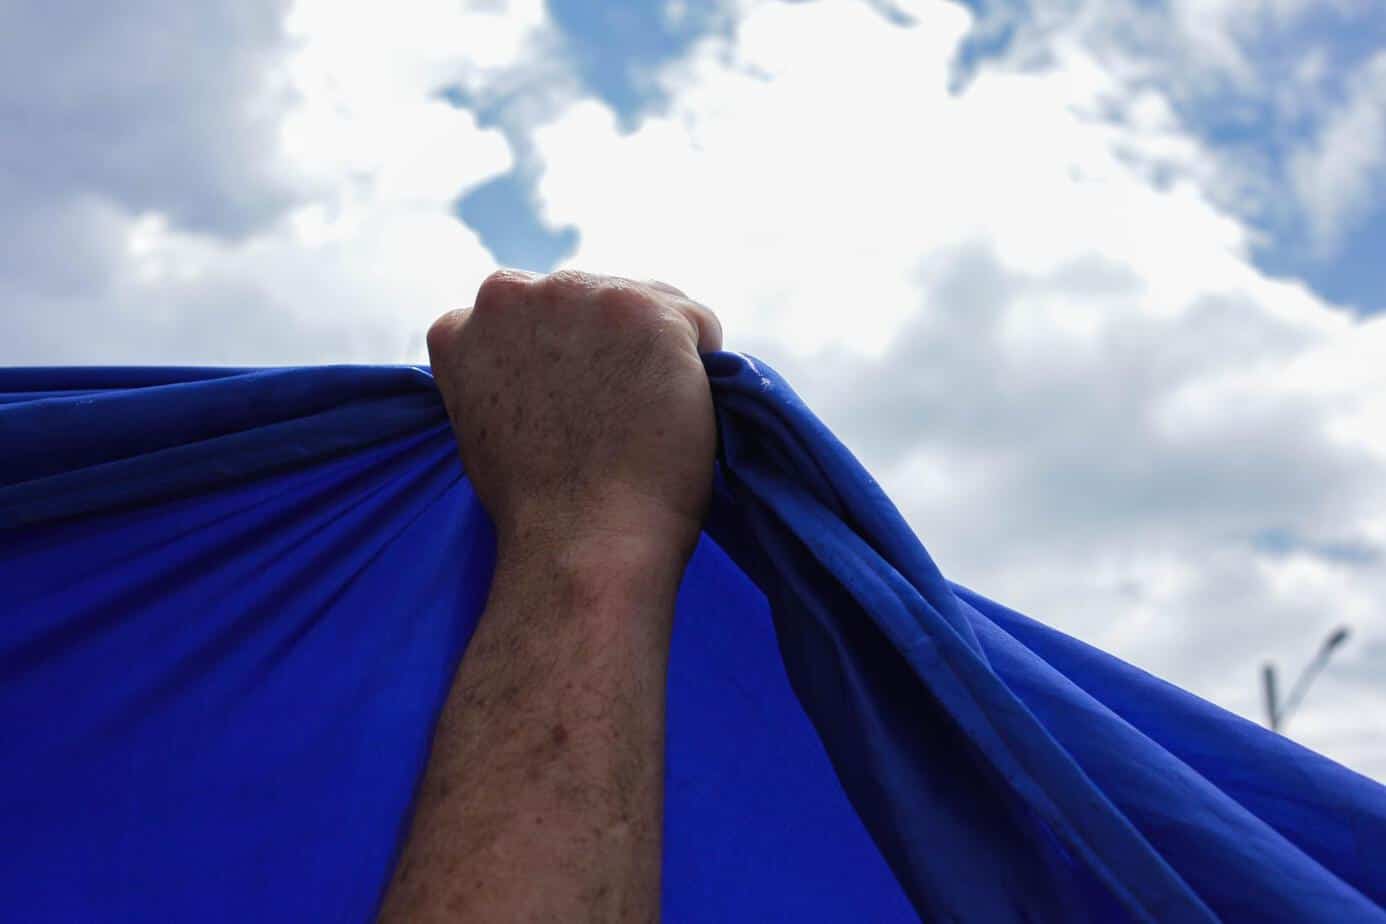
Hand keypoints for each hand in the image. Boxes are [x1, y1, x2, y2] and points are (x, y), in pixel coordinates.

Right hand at [427, 268, 722, 575]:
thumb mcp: (487, 424)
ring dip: (655, 351)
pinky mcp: (647, 311)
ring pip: (646, 303)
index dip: (564, 360)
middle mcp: (511, 294)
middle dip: (610, 345)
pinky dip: (700, 369)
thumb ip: (505, 372)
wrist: (582, 542)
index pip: (531, 314)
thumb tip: (554, 360)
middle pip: (590, 298)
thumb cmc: (540, 509)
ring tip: (644, 422)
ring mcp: (580, 296)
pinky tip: (678, 416)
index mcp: (461, 326)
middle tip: (615, 419)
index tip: (575, 406)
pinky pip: (697, 325)